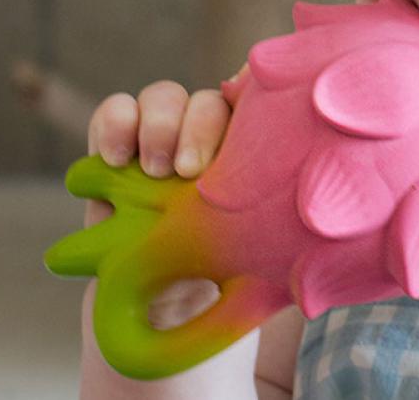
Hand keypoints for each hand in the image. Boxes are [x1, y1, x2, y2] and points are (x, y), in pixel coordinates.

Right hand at [77, 74, 262, 396]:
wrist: (163, 320)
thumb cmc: (223, 298)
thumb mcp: (256, 282)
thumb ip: (271, 260)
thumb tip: (307, 263)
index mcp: (254, 161)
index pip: (259, 110)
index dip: (251, 107)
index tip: (241, 143)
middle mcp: (210, 143)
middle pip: (208, 101)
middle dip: (195, 127)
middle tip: (186, 173)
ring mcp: (162, 142)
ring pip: (163, 97)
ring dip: (156, 123)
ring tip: (150, 170)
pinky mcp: (115, 152)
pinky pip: (113, 113)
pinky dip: (111, 123)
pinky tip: (112, 157)